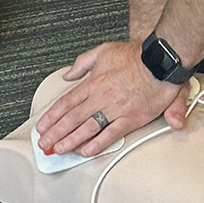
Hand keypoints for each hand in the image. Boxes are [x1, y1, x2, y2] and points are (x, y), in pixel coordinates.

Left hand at [34, 40, 189, 156]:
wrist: (161, 61)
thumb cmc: (135, 55)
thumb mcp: (103, 50)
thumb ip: (82, 62)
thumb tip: (68, 75)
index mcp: (93, 83)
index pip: (66, 103)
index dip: (52, 117)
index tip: (42, 127)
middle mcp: (101, 97)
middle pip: (72, 118)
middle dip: (56, 133)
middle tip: (45, 144)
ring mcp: (116, 109)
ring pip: (87, 128)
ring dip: (71, 141)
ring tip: (59, 150)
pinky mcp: (131, 119)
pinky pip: (111, 134)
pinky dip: (97, 144)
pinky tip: (85, 151)